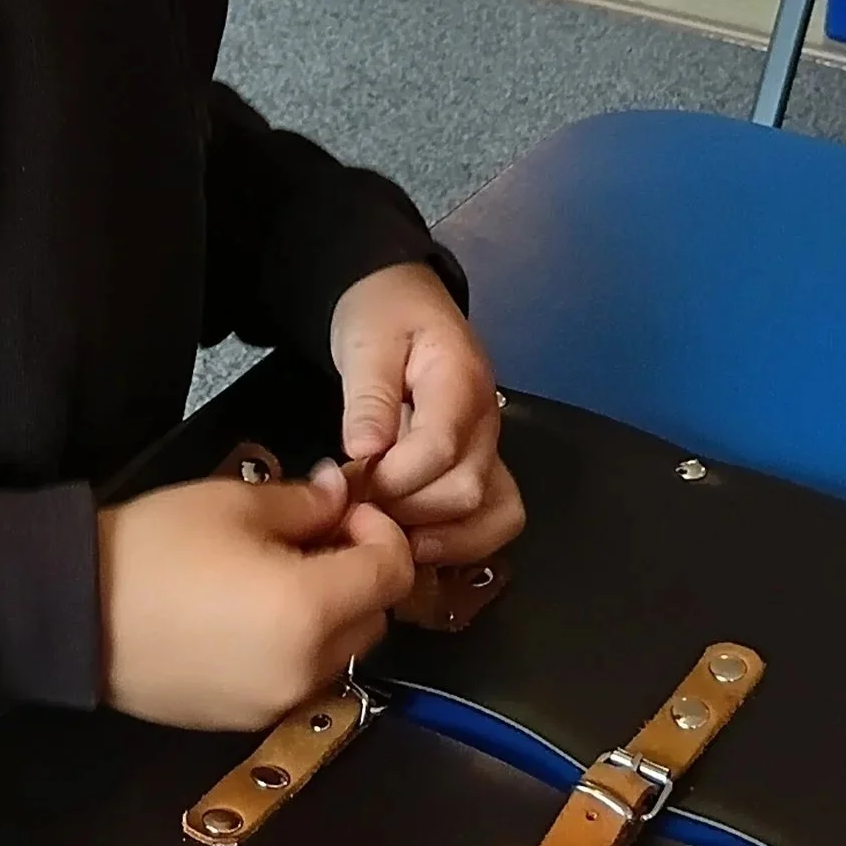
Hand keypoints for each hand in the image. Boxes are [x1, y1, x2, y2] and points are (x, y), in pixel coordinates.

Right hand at [99, 468, 414, 727]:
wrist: (72, 613)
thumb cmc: (153, 548)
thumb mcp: (232, 503)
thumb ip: (304, 502)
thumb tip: (340, 495)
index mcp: (310, 610)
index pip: (392, 572)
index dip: (380, 531)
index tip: (343, 508)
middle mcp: (307, 670)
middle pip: (375, 619)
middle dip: (360, 573)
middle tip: (315, 535)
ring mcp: (276, 703)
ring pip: (340, 654)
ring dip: (332, 613)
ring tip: (279, 573)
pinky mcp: (245, 720)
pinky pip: (299, 679)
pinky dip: (297, 645)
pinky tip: (249, 613)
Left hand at [330, 263, 524, 572]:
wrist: (400, 302)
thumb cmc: (381, 316)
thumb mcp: (365, 341)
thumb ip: (368, 396)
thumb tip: (366, 452)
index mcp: (460, 380)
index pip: (441, 448)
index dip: (394, 476)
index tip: (352, 478)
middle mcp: (487, 422)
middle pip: (467, 490)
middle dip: (407, 508)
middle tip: (358, 504)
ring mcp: (490, 449)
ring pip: (492, 515)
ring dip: (436, 536)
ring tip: (386, 531)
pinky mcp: (482, 469)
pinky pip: (492, 520)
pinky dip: (458, 543)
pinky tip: (413, 543)